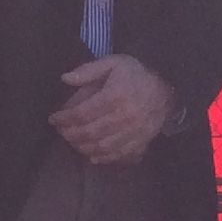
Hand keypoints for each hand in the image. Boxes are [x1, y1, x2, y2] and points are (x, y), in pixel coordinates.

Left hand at [51, 54, 175, 164]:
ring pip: (102, 147)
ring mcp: (135, 132)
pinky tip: (92, 155)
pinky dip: (103, 158)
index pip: (82, 113)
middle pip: (90, 133)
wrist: (168, 86)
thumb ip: (88, 70)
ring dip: (83, 147)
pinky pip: (119, 155)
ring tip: (73, 141)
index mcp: (116, 96)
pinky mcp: (142, 141)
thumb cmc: (136, 74)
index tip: (53, 118)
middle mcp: (125, 116)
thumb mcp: (113, 63)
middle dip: (70, 134)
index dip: (64, 118)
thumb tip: (65, 79)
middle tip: (61, 131)